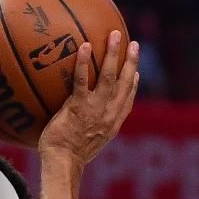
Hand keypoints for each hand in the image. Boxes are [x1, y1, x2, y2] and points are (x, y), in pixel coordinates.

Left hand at [39, 32, 138, 165]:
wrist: (62, 164)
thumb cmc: (68, 157)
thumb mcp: (87, 145)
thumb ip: (90, 130)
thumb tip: (82, 124)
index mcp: (113, 123)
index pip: (128, 100)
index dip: (133, 85)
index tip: (136, 72)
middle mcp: (109, 114)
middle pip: (126, 82)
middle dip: (131, 61)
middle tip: (133, 43)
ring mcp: (96, 109)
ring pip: (109, 76)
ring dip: (113, 53)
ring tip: (114, 34)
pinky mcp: (79, 107)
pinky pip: (82, 80)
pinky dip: (83, 62)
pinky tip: (83, 46)